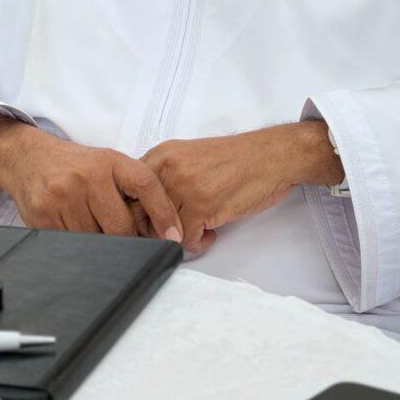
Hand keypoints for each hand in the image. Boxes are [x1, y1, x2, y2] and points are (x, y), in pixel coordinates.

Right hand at [0, 125, 183, 240]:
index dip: (163, 213)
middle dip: (128, 239)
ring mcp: (63, 196)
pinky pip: (72, 246)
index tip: (174, 237)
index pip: (145, 185)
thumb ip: (133, 189)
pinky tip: (75, 230)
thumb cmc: (76, 166)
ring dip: (101, 244)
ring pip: (97, 241)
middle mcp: (87, 177)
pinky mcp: (43, 216)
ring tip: (94, 229)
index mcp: (109, 161)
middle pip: (121, 227)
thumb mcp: (107, 164)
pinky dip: (79, 246)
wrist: (29, 158)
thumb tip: (166, 231)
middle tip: (126, 240)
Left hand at [138, 122, 337, 253]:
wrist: (271, 156)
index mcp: (161, 155)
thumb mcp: (190, 157)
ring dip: (177, 239)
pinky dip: (198, 244)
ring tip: (197, 230)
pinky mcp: (203, 205)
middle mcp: (167, 168)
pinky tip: (212, 232)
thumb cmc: (235, 160)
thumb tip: (143, 210)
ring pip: (160, 231)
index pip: (127, 191)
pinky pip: (185, 241)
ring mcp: (184, 186)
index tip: (149, 224)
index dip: (135, 213)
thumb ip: (165, 177)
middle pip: (137, 213)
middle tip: (174, 232)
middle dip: (152, 231)